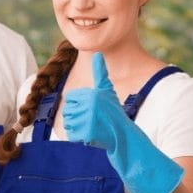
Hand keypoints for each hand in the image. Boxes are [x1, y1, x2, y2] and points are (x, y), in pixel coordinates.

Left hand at [62, 52, 183, 192]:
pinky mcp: (88, 133)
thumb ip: (100, 72)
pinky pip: (72, 136)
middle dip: (77, 119)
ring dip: (78, 129)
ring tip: (93, 128)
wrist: (124, 136)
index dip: (78, 106)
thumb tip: (97, 53)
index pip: (70, 98)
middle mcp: (91, 104)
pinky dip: (80, 139)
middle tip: (93, 121)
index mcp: (93, 93)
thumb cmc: (114, 112)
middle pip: (68, 111)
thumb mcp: (107, 90)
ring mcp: (90, 119)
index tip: (91, 110)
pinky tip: (92, 137)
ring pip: (68, 124)